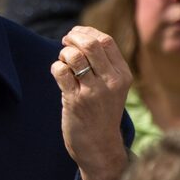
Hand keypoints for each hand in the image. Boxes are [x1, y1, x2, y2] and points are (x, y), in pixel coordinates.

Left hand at [52, 26, 131, 179]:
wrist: (100, 147)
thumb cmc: (102, 113)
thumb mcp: (113, 87)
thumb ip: (104, 64)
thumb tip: (81, 35)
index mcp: (123, 75)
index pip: (106, 40)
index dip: (87, 32)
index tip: (75, 35)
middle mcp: (111, 82)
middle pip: (90, 44)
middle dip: (72, 38)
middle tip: (65, 43)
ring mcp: (94, 92)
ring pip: (73, 56)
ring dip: (63, 54)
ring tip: (64, 64)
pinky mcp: (76, 101)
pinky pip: (61, 71)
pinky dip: (56, 68)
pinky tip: (59, 76)